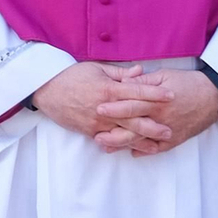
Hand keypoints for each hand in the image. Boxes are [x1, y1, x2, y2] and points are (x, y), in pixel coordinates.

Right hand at [30, 61, 160, 144]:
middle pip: (133, 118)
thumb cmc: (72, 76)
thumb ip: (120, 73)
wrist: (46, 90)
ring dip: (141, 140)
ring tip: (157, 145)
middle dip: (153, 125)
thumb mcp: (96, 68)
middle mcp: (104, 108)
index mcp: (108, 89)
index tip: (171, 95)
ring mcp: (97, 122)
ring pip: (123, 133)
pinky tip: (134, 149)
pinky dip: (122, 145)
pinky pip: (109, 140)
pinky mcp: (89, 131)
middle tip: (170, 130)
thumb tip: (140, 72)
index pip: (136, 91)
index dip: (155, 94)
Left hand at [92, 67, 217, 157]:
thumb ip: (143, 80)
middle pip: (133, 127)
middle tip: (95, 135)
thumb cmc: (188, 82)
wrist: (214, 96)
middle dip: (113, 131)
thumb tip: (123, 82)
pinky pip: (158, 148)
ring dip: (124, 144)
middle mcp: (161, 117)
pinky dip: (145, 151)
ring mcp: (168, 130)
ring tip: (107, 147)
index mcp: (156, 100)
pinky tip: (132, 152)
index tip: (98, 108)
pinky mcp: (177, 138)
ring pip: (142, 141)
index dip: (114, 107)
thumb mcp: (164, 75)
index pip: (131, 105)